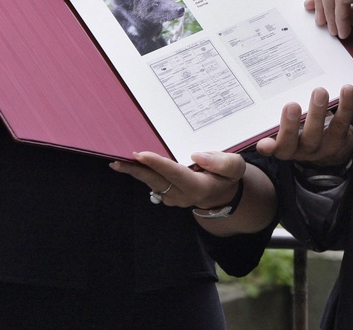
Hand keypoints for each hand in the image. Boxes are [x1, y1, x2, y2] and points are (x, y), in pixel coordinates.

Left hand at [110, 149, 244, 210]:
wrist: (223, 194)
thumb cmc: (228, 177)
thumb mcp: (235, 167)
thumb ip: (221, 162)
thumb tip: (196, 156)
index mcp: (198, 187)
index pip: (174, 174)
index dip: (157, 164)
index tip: (140, 154)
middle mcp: (182, 195)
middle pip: (156, 181)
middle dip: (137, 170)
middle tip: (117, 161)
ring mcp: (173, 198)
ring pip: (151, 183)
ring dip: (135, 173)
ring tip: (117, 163)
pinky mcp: (167, 195)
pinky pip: (152, 183)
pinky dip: (142, 173)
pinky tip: (130, 165)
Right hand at [255, 85, 352, 166]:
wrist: (331, 146)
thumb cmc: (303, 129)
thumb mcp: (289, 126)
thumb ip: (278, 115)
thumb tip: (267, 88)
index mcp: (283, 146)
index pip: (272, 148)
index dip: (267, 148)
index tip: (264, 144)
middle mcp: (299, 150)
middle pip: (292, 142)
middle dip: (291, 126)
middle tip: (291, 105)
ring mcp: (320, 147)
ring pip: (317, 134)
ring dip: (318, 112)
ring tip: (319, 92)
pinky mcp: (339, 139)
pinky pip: (342, 122)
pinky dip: (345, 105)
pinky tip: (347, 89)